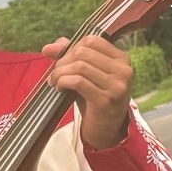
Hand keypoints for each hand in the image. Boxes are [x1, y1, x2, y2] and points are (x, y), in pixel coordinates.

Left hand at [43, 33, 132, 148]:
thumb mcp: (86, 74)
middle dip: (63, 62)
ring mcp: (117, 86)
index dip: (72, 48)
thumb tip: (47, 48)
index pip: (92, 40)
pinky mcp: (106, 101)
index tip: (64, 62)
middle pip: (83, 52)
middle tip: (55, 75)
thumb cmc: (95, 98)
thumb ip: (70, 56)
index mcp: (122, 59)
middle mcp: (124, 71)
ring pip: (80, 66)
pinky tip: (59, 88)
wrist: (106, 130)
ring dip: (60, 73)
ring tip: (55, 82)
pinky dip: (63, 82)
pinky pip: (78, 82)